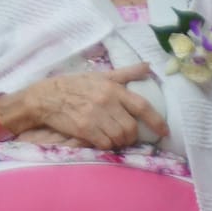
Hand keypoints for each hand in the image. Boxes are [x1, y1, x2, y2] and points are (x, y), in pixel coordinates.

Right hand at [15, 64, 165, 148]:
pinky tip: (103, 140)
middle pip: (131, 128)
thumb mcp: (101, 75)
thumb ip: (126, 73)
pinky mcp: (84, 129)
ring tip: (116, 138)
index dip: (156, 121)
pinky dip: (107, 145)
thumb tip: (148, 65)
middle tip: (128, 136)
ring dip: (120, 141)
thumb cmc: (75, 85)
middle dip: (132, 136)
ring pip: (119, 138)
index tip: (165, 131)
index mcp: (113, 88)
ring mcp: (95, 117)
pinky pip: (105, 144)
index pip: (142, 106)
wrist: (46, 97)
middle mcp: (106, 102)